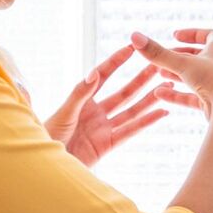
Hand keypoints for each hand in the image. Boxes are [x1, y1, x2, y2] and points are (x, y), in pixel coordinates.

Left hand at [44, 42, 195, 167]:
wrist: (47, 165)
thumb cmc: (48, 136)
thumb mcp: (64, 113)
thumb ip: (80, 94)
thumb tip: (94, 73)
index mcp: (82, 100)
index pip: (103, 76)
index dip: (116, 62)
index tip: (131, 48)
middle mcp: (95, 112)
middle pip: (123, 93)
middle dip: (140, 80)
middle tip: (157, 66)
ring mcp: (103, 128)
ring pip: (131, 111)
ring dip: (148, 99)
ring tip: (166, 86)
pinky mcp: (107, 145)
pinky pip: (130, 131)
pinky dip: (147, 122)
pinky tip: (162, 112)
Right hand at [129, 27, 212, 126]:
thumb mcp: (182, 64)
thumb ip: (158, 53)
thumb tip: (134, 36)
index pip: (209, 35)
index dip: (192, 34)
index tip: (175, 36)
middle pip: (200, 57)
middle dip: (180, 57)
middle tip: (163, 58)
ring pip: (196, 77)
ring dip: (177, 74)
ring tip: (159, 74)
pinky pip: (193, 97)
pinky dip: (177, 95)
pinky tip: (159, 94)